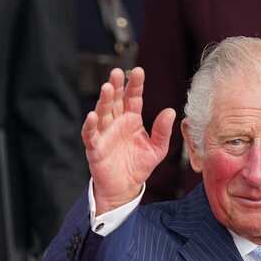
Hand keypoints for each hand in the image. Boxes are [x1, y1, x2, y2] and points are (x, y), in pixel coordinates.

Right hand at [82, 67, 174, 211]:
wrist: (125, 189)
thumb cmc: (139, 167)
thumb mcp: (157, 149)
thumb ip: (163, 131)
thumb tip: (170, 111)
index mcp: (132, 119)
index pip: (133, 97)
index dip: (135, 84)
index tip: (138, 71)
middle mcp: (117, 122)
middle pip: (115, 100)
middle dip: (116, 86)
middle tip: (117, 72)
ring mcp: (105, 133)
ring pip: (102, 112)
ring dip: (103, 100)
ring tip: (107, 87)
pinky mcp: (95, 147)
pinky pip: (91, 134)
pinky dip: (90, 125)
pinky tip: (92, 115)